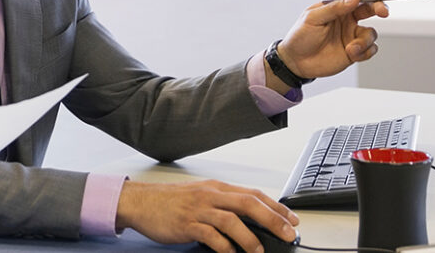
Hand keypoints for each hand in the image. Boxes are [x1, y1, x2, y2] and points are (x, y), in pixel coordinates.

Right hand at [115, 180, 298, 251]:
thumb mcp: (201, 196)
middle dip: (272, 219)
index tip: (292, 219)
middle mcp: (210, 195)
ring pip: (231, 220)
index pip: (253, 194)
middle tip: (288, 233)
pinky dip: (224, 247)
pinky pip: (211, 236)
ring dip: (250, 237)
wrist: (142, 202)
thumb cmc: (171, 201)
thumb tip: (250, 219)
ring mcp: (198, 209)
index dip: (276, 206)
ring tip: (259, 251)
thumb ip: (223, 205)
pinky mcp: (187, 224)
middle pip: (248, 203)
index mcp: (217, 188)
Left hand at [276, 0, 389, 81]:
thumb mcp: (312, 18)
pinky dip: (365, 52)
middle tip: (383, 11)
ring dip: (365, 40)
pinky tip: (352, 54)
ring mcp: (351, 34)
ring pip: (372, 32)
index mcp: (336, 6)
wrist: (296, 62)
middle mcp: (347, 18)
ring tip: (351, 48)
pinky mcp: (355, 50)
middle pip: (370, 7)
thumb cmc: (300, 36)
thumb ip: (334, 8)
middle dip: (379, 7)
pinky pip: (371, 49)